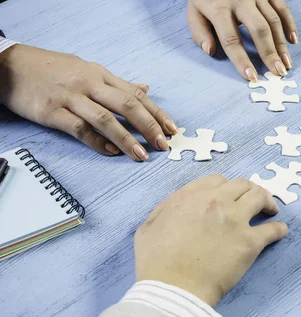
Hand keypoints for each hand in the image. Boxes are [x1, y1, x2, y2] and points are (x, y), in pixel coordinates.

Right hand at [0, 44, 177, 160]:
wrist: (9, 65)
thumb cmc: (52, 69)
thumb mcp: (87, 69)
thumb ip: (117, 83)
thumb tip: (146, 88)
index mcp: (100, 74)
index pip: (136, 95)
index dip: (157, 113)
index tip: (172, 129)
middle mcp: (89, 84)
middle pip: (127, 105)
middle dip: (149, 126)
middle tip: (163, 145)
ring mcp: (70, 97)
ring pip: (105, 119)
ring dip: (126, 139)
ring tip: (142, 155)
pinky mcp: (52, 112)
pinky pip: (79, 129)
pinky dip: (96, 142)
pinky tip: (111, 152)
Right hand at [134, 175, 287, 306]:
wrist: (174, 288)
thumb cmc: (156, 262)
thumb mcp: (148, 227)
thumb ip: (165, 209)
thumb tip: (179, 203)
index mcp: (190, 196)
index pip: (216, 180)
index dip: (225, 187)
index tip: (229, 197)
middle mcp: (216, 202)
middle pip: (242, 185)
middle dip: (249, 190)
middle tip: (253, 201)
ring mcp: (235, 220)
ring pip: (260, 197)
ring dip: (267, 201)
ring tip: (271, 210)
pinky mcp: (250, 242)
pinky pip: (272, 229)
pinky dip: (279, 229)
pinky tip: (281, 231)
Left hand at [187, 0, 296, 80]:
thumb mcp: (194, 10)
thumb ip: (199, 31)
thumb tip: (210, 50)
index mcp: (219, 8)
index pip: (231, 39)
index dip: (242, 60)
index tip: (251, 77)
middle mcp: (240, 0)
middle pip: (259, 30)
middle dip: (269, 53)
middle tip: (277, 72)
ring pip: (273, 20)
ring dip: (281, 44)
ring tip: (286, 64)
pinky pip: (282, 7)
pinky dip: (289, 24)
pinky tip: (293, 41)